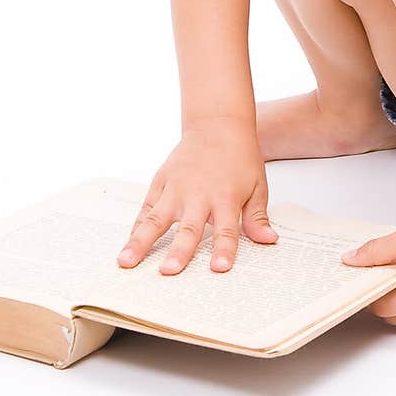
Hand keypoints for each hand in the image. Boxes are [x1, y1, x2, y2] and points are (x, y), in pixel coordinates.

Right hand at [116, 128, 277, 274]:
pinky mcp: (161, 182)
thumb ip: (258, 216)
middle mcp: (198, 195)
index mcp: (225, 198)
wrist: (217, 124)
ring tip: (126, 262)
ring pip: (156, 220)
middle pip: (188, 228)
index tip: (219, 268)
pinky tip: (127, 245)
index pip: (226, 230)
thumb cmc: (239, 156)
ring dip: (141, 242)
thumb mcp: (257, 185)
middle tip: (169, 271)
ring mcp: (176, 189)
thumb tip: (269, 240)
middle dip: (179, 251)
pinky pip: (146, 209)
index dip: (223, 250)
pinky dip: (136, 228)